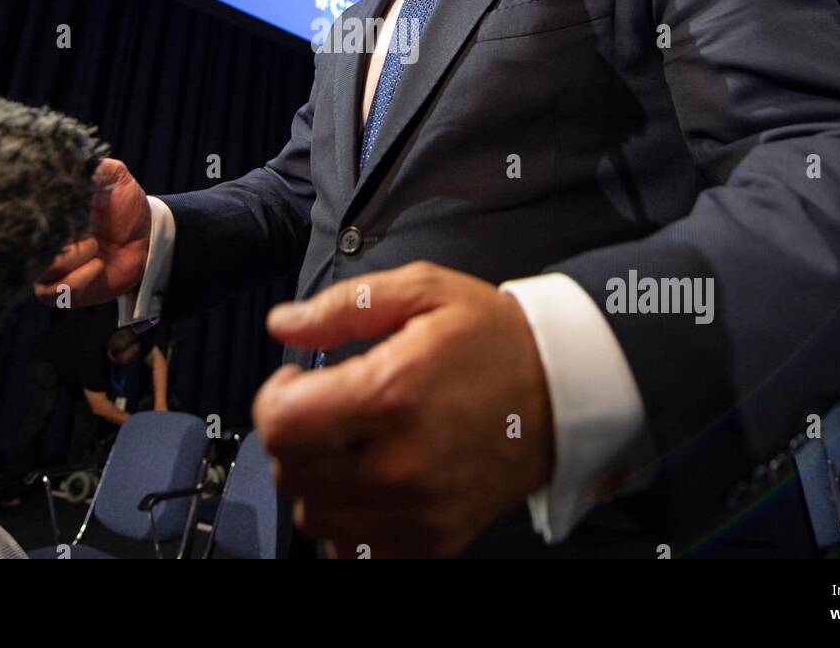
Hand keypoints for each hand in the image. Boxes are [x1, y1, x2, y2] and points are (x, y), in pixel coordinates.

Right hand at [33, 158, 150, 307]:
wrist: (146, 239)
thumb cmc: (124, 205)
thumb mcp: (114, 177)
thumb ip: (97, 167)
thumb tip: (75, 159)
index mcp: (45, 212)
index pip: (21, 213)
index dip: (41, 210)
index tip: (66, 208)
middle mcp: (39, 240)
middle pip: (27, 243)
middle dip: (62, 236)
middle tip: (88, 228)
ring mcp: (45, 268)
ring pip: (43, 268)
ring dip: (75, 256)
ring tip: (96, 245)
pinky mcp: (57, 292)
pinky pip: (55, 290)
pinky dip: (80, 277)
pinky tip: (99, 265)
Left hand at [253, 261, 553, 557]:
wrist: (565, 391)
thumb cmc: (491, 337)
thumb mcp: (423, 291)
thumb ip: (344, 306)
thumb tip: (283, 325)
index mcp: (391, 392)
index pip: (281, 422)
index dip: (275, 397)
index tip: (296, 382)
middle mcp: (399, 461)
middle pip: (290, 469)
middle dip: (294, 433)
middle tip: (326, 407)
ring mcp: (417, 510)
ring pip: (313, 513)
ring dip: (316, 477)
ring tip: (350, 442)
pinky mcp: (432, 541)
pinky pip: (352, 548)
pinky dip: (347, 519)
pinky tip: (369, 480)